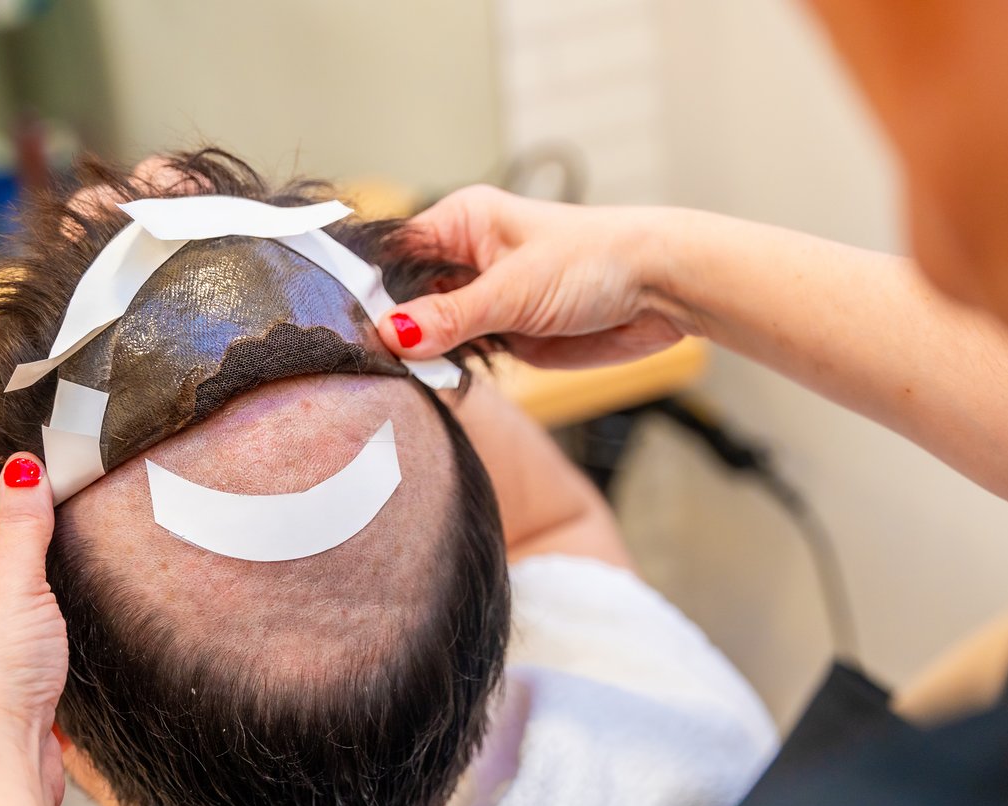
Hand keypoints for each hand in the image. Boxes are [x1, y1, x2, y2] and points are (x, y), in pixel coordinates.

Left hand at [0, 454, 67, 805]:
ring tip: (77, 553)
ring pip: (7, 583)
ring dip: (40, 570)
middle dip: (22, 524)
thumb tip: (22, 468)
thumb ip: (21, 524)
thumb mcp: (11, 584)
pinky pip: (28, 621)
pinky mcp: (4, 670)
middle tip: (69, 505)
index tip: (41, 466)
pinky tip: (77, 607)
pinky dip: (50, 609)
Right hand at [378, 186, 694, 368]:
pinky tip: (431, 380)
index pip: (393, 254)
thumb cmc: (598, 260)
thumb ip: (450, 317)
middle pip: (404, 296)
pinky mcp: (503, 334)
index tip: (348, 325)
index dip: (368, 288)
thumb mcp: (514, 290)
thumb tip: (390, 333)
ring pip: (428, 331)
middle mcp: (466, 259)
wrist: (660, 291)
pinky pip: (458, 356)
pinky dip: (446, 370)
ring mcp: (483, 299)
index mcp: (462, 223)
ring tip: (398, 373)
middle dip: (392, 327)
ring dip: (419, 354)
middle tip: (371, 358)